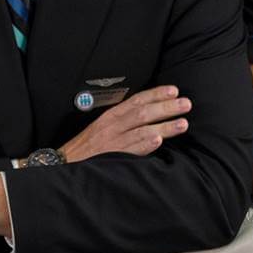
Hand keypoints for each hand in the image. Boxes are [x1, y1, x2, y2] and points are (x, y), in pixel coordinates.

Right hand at [59, 85, 190, 162]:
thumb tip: (150, 113)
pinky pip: (131, 151)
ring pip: (141, 131)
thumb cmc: (88, 145)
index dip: (155, 94)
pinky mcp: (113, 159)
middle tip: (186, 104)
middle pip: (142, 113)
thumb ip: (124, 120)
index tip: (173, 90)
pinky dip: (144, 146)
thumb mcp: (103, 126)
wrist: (67, 162)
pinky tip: (158, 142)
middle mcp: (112, 126)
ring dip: (164, 127)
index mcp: (111, 116)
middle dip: (166, 108)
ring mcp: (113, 142)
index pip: (136, 100)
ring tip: (183, 124)